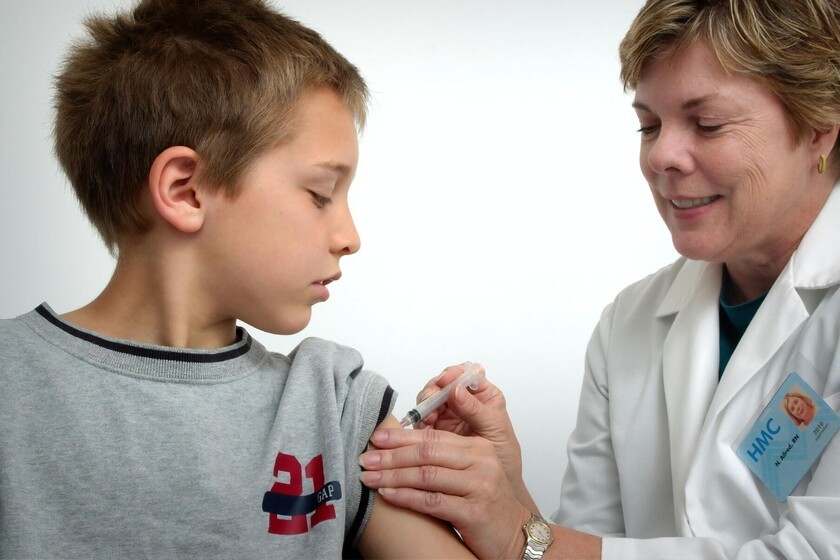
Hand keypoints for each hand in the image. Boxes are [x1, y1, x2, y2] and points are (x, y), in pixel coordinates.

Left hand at [359, 426, 531, 559]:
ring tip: (370, 477)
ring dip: (393, 475)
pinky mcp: (474, 511)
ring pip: (427, 475)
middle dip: (392, 455)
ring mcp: (479, 486)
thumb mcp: (470, 472)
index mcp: (478, 447)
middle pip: (427, 452)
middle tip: (366, 458)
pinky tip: (388, 494)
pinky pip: (432, 502)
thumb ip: (444, 458)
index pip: (433, 435)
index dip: (402, 436)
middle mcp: (481, 462)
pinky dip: (406, 497)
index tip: (376, 437)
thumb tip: (400, 448)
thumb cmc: (487, 503)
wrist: (514, 535)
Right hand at [416, 366, 525, 496]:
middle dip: (434, 390)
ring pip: (429, 400)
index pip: (466, 374)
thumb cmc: (503, 458)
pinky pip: (421, 420)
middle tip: (431, 399)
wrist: (494, 491)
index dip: (454, 374)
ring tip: (428, 419)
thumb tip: (456, 389)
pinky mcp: (434, 431)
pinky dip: (419, 422)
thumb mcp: (495, 431)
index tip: (446, 380)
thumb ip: (477, 410)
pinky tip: (423, 429)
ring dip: (425, 406)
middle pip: (442, 384)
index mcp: (483, 396)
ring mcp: (447, 415)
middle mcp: (463, 402)